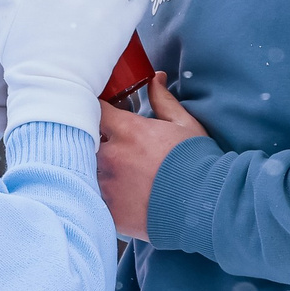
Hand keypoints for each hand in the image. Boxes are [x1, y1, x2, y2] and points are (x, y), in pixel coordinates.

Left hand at [99, 75, 208, 241]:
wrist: (204, 206)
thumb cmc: (197, 163)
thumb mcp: (184, 125)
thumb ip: (163, 101)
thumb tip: (156, 79)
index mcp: (129, 131)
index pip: (96, 110)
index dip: (97, 111)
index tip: (103, 114)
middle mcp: (112, 156)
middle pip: (84, 140)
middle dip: (93, 140)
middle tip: (108, 146)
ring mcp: (107, 186)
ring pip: (86, 170)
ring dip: (96, 167)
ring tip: (115, 174)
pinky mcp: (108, 211)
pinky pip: (93, 197)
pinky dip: (100, 194)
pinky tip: (117, 195)